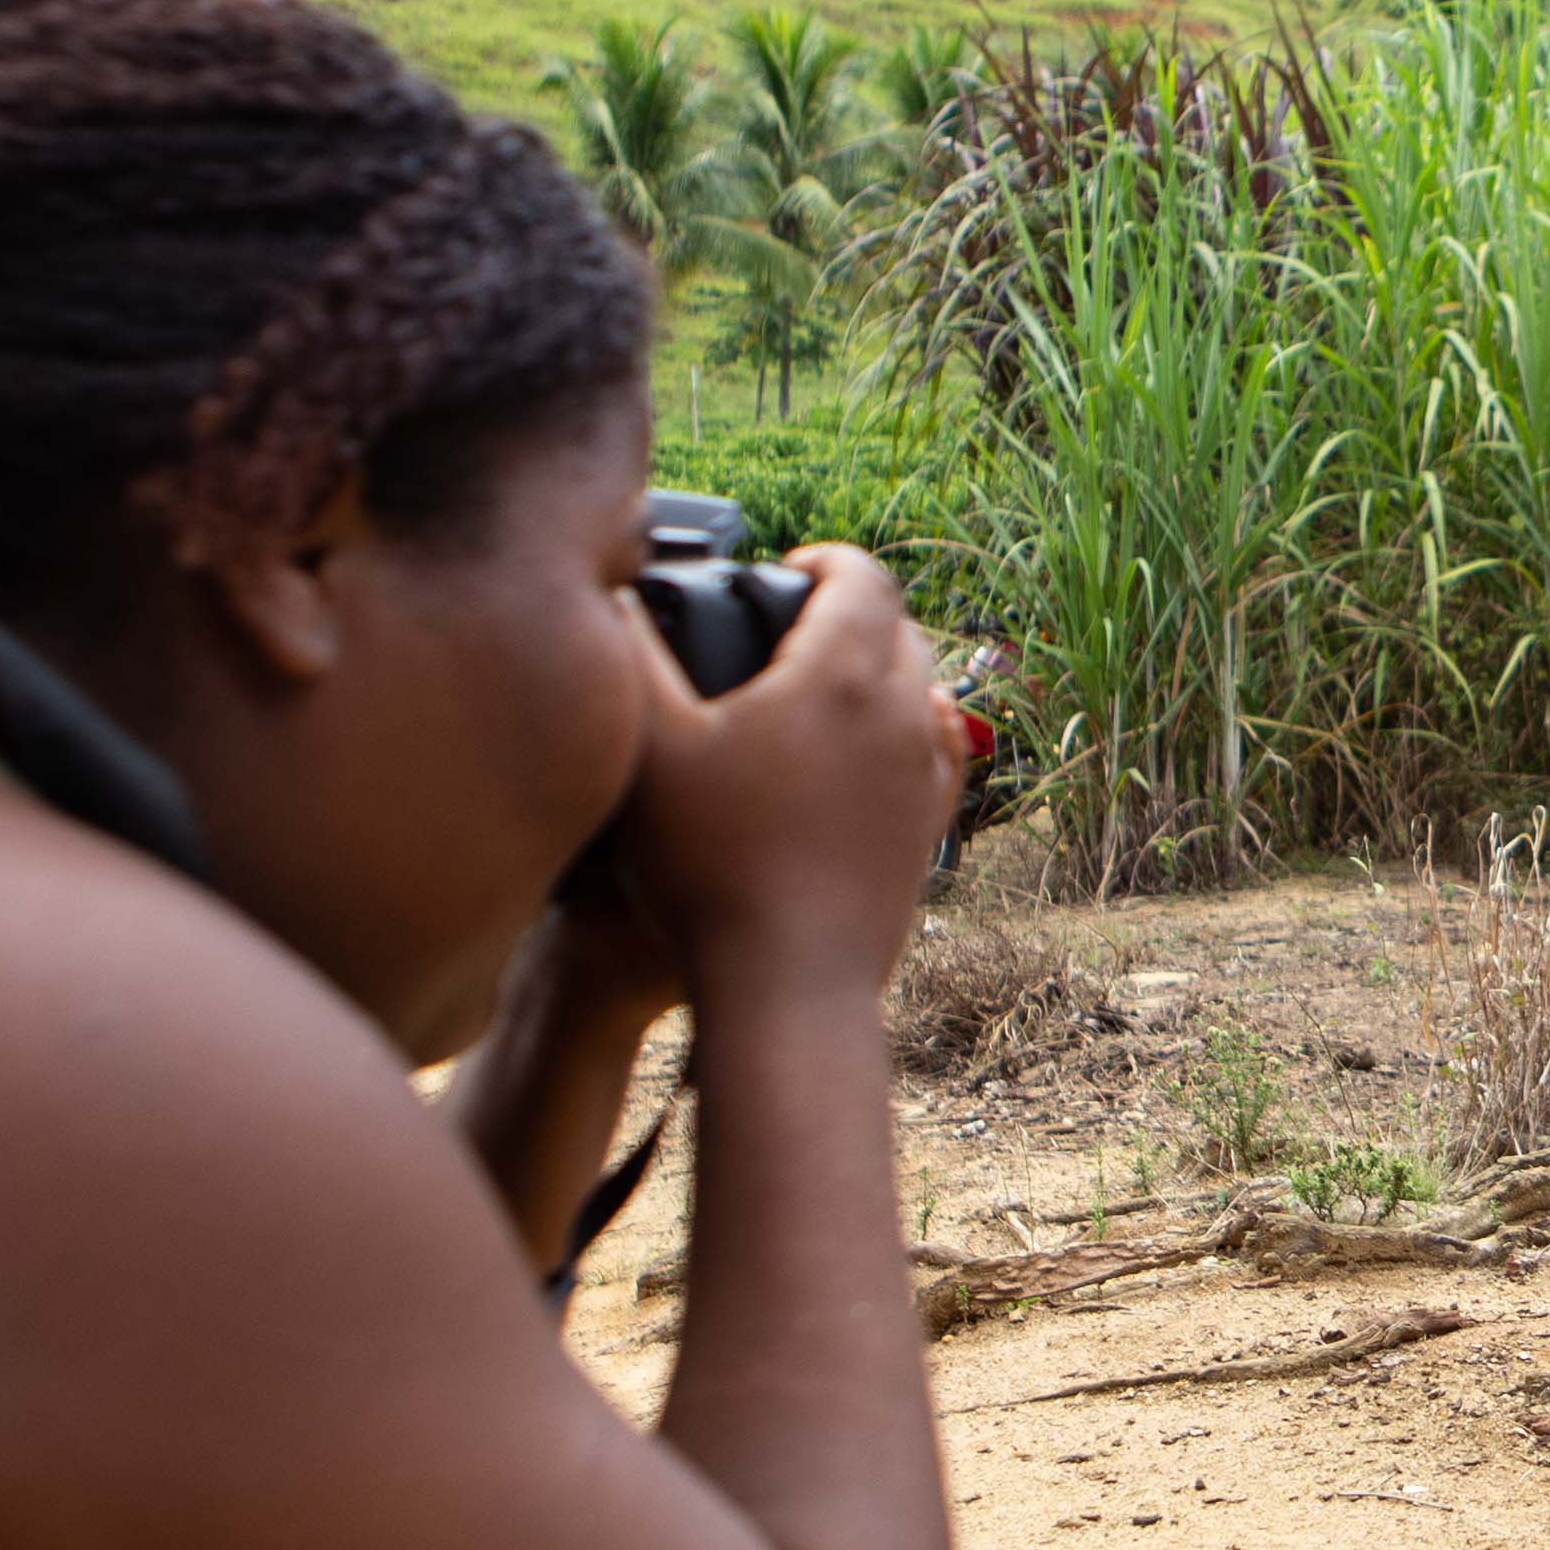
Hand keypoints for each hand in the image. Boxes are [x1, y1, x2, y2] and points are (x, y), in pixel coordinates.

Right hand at [609, 545, 960, 1000]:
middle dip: (853, 609)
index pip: (862, 576)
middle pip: (900, 627)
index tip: (787, 568)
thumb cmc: (710, 870)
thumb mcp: (649, 750)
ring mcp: (924, 777)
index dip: (824, 559)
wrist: (785, 990)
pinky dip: (905, 730)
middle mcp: (902, 715)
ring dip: (881, 669)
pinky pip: (935, 752)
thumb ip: (633, 660)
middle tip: (795, 620)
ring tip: (820, 684)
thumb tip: (614, 597)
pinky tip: (865, 752)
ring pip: (922, 688)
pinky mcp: (929, 831)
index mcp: (842, 676)